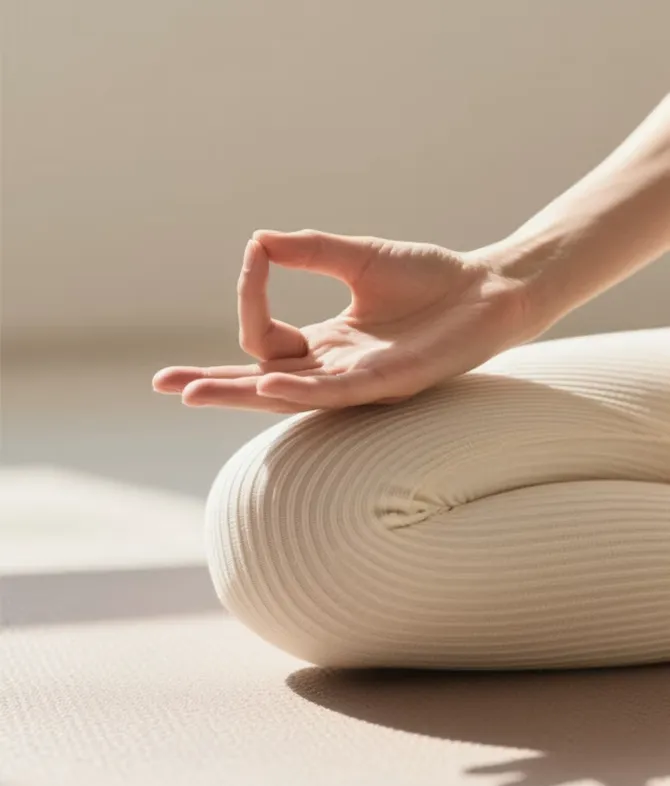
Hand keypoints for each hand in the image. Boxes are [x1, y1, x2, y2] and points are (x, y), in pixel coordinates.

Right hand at [153, 230, 531, 411]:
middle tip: (164, 385)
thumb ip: (308, 252)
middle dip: (212, 384)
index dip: (252, 296)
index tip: (255, 255)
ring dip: (238, 394)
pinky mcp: (388, 384)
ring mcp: (359, 382)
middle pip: (260, 383)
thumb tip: (256, 240)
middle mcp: (334, 370)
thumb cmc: (431, 277)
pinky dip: (298, 389)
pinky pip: (334, 393)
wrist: (489, 289)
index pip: (266, 337)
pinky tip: (266, 385)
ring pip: (288, 396)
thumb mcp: (357, 258)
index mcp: (326, 344)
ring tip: (192, 393)